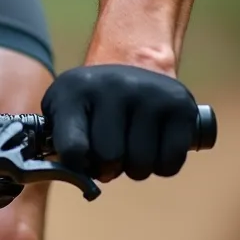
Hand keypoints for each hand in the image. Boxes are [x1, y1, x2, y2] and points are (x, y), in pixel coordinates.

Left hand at [40, 64, 196, 180]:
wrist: (133, 65)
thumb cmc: (92, 102)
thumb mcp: (63, 110)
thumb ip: (59, 142)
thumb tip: (65, 174)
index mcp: (75, 89)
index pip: (72, 148)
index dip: (77, 165)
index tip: (81, 160)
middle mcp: (113, 86)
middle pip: (110, 159)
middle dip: (108, 166)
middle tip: (109, 151)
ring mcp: (150, 94)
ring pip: (141, 166)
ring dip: (135, 168)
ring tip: (130, 146)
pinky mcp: (180, 106)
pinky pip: (169, 164)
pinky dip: (161, 166)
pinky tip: (154, 145)